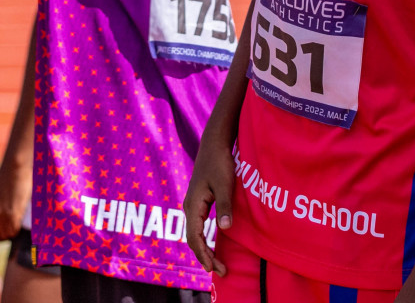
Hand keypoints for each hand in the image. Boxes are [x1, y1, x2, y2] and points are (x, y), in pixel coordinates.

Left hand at [0, 159, 30, 242]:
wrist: (15, 166)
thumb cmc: (10, 175)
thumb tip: (5, 218)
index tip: (5, 229)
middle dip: (5, 234)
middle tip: (15, 227)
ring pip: (6, 235)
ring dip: (13, 232)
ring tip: (19, 223)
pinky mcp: (11, 214)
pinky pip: (14, 231)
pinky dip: (18, 229)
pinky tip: (22, 222)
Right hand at [183, 134, 235, 275]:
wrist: (213, 144)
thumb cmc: (219, 162)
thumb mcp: (225, 184)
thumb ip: (224, 206)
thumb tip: (224, 228)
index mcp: (192, 205)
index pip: (195, 237)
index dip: (204, 254)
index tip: (214, 268)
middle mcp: (189, 207)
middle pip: (193, 238)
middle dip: (205, 256)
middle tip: (221, 271)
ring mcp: (192, 204)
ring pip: (195, 233)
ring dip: (205, 249)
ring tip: (217, 263)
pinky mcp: (198, 201)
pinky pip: (198, 226)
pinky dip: (205, 239)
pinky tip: (213, 244)